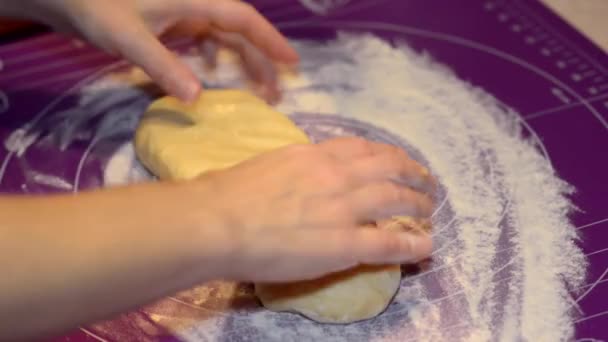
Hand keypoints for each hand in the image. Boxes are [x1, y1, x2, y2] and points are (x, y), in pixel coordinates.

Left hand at [24, 0, 297, 101]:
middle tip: (276, 91)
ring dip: (241, 60)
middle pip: (238, 31)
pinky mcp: (170, 20)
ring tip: (256, 88)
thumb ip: (163, 66)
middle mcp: (194, 4)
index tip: (292, 63)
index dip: (270, 40)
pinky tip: (213, 70)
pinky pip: (204, 37)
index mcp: (193, 0)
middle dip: (260, 59)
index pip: (242, 19)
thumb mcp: (129, 38)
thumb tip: (197, 99)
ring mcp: (183, 11)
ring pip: (224, 36)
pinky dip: (215, 55)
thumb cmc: (97, 7)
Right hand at [194, 137, 435, 282]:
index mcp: (314, 155)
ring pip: (396, 199)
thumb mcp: (267, 165)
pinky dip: (413, 244)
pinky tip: (426, 247)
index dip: (385, 154)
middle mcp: (337, 175)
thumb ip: (293, 168)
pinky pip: (389, 242)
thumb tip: (300, 178)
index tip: (394, 159)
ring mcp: (344, 209)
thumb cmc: (227, 193)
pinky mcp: (345, 244)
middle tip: (425, 181)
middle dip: (412, 172)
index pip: (361, 149)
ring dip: (419, 203)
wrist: (217, 222)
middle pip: (388, 166)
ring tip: (430, 208)